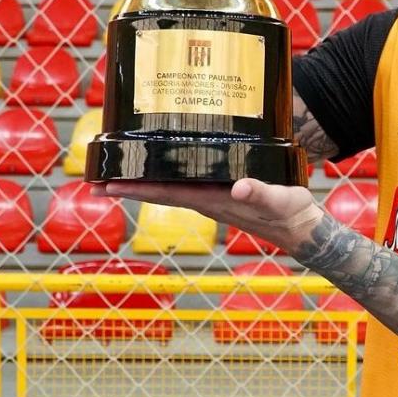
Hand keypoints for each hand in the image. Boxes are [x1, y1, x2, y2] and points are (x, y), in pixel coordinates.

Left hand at [94, 178, 323, 252]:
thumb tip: (239, 187)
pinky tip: (165, 168)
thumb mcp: (279, 199)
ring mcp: (213, 198)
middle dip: (128, 186)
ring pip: (170, 187)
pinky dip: (168, 176)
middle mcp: (206, 200)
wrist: (302, 227)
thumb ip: (261, 193)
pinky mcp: (223, 193)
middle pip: (159, 191)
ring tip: (119, 173)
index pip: (165, 193)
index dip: (134, 189)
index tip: (105, 185)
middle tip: (95, 179)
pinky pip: (187, 183)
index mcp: (213, 201)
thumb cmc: (291, 213)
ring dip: (144, 182)